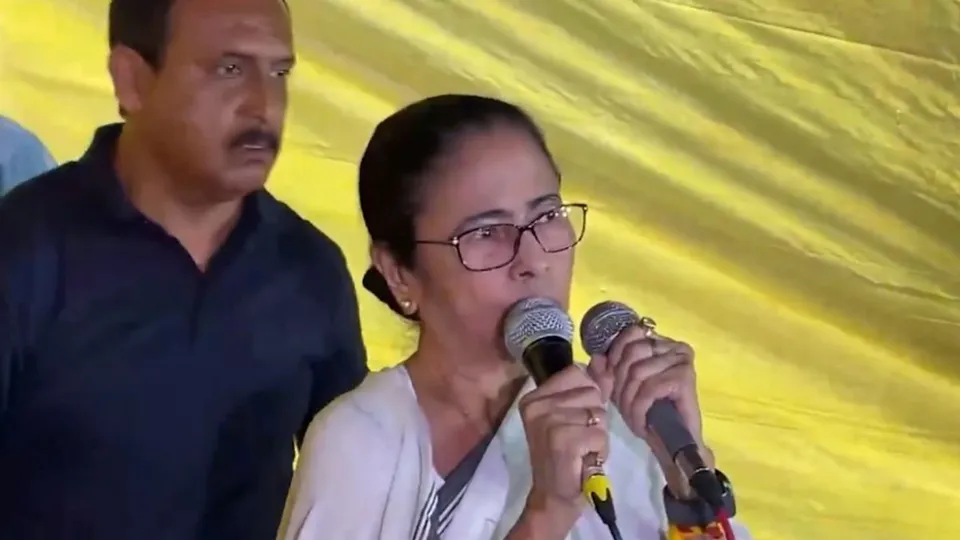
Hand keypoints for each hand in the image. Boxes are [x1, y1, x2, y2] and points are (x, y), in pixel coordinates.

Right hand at [516, 364, 608, 537]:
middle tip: (578, 438)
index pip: (577, 373)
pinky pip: (600, 434)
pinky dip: (599, 449)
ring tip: (582, 449)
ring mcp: (548, 422)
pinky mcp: (562, 439)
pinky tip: (584, 459)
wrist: (555, 496)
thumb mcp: (577, 414)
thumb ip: (592, 386)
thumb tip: (603, 359)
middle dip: (595, 417)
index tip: (575, 419)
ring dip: (598, 435)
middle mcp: (536, 405)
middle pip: (591, 393)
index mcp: (535, 396)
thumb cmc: (567, 455)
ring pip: (599, 414)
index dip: (587, 396)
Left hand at [586, 325, 711, 497]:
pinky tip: (641, 424)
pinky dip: (639, 409)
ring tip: (632, 418)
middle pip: (631, 353)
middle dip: (620, 384)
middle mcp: (674, 346)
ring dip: (629, 401)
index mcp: (659, 342)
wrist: (673, 444)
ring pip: (637, 372)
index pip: (630, 334)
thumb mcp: (620, 388)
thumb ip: (606, 371)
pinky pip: (649, 389)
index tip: (609, 383)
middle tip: (622, 408)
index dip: (614, 357)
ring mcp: (681, 360)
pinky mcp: (685, 377)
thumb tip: (596, 358)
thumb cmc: (647, 413)